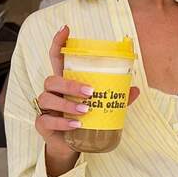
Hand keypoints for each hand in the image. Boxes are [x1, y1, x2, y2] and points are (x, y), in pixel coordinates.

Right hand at [35, 25, 139, 157]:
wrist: (71, 147)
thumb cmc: (83, 122)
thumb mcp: (100, 109)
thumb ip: (114, 99)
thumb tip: (135, 89)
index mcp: (64, 83)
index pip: (56, 58)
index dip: (58, 43)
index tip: (66, 29)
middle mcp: (52, 92)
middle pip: (52, 79)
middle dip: (70, 84)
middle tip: (90, 92)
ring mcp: (45, 108)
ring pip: (48, 98)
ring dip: (67, 104)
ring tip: (85, 111)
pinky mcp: (42, 124)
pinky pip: (47, 120)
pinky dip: (62, 122)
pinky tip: (75, 124)